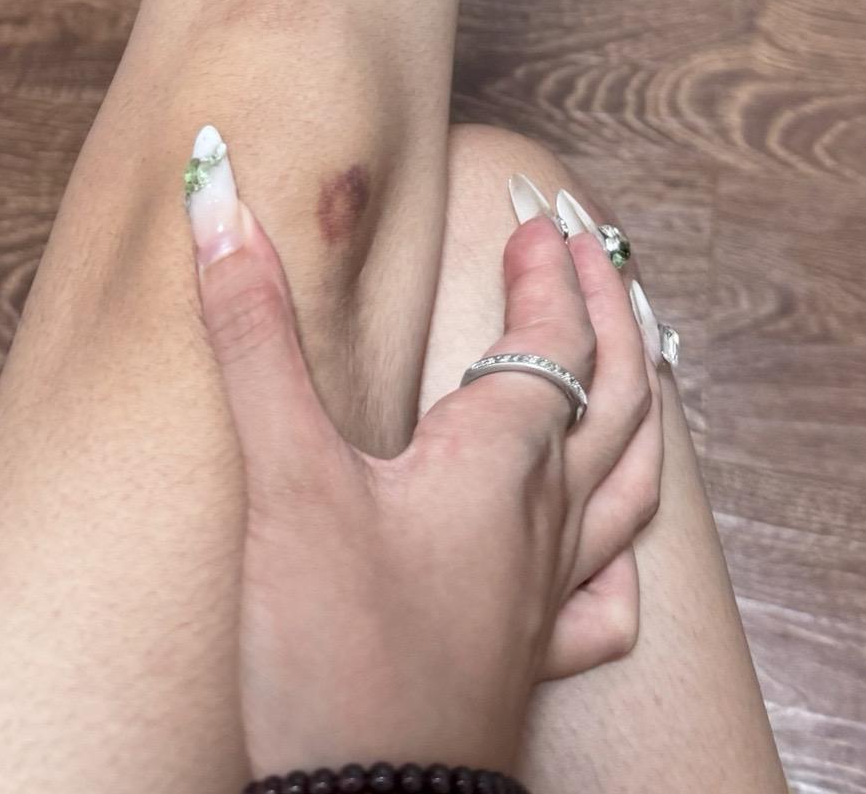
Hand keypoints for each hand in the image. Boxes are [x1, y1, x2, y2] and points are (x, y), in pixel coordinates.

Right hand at [186, 133, 662, 777]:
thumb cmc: (335, 649)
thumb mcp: (285, 477)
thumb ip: (258, 338)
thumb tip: (221, 204)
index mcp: (503, 457)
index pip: (552, 334)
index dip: (546, 269)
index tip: (533, 220)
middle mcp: (546, 517)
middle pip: (614, 393)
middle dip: (608, 312)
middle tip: (592, 254)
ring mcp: (550, 595)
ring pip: (631, 482)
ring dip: (639, 406)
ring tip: (644, 365)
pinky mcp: (532, 662)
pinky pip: (607, 598)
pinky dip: (624, 555)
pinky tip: (615, 555)